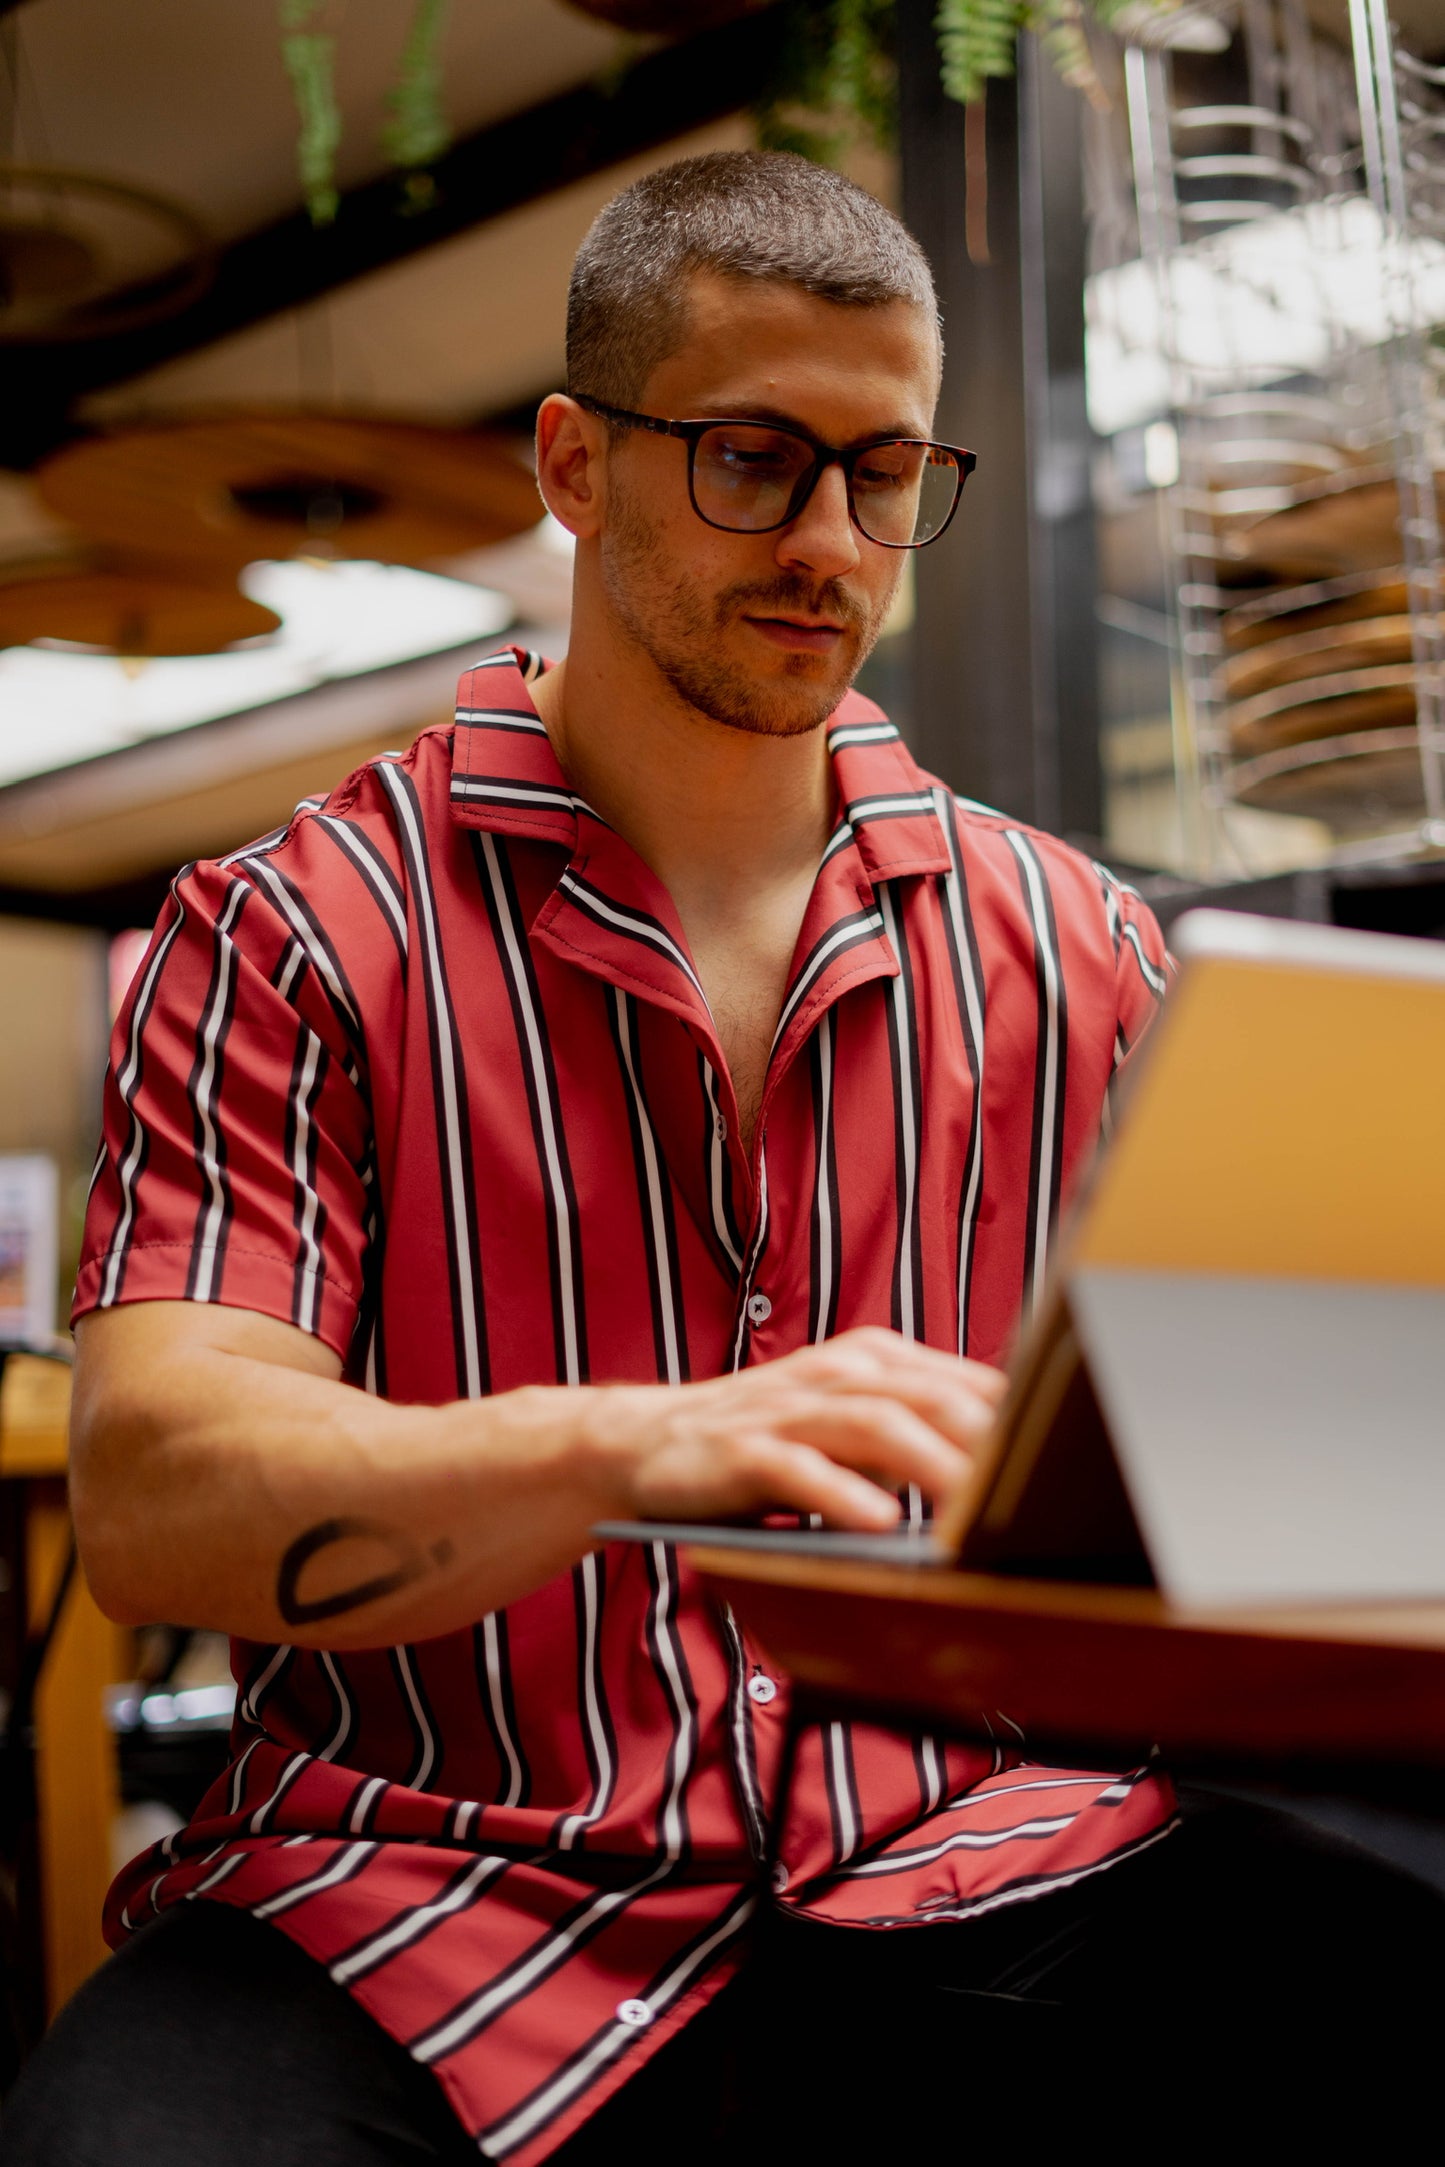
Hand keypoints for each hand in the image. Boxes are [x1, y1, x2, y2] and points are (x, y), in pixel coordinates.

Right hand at [579, 1328, 1005, 1531]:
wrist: (643, 1443)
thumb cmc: (765, 1442)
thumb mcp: (847, 1428)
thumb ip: (916, 1438)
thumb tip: (1004, 1479)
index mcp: (870, 1360)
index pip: (963, 1382)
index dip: (1018, 1421)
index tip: (1069, 1465)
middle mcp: (834, 1373)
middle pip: (929, 1396)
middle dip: (987, 1444)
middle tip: (1036, 1495)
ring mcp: (786, 1409)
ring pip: (873, 1424)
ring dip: (930, 1466)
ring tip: (973, 1512)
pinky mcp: (740, 1450)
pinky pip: (797, 1469)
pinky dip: (841, 1494)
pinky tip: (878, 1523)